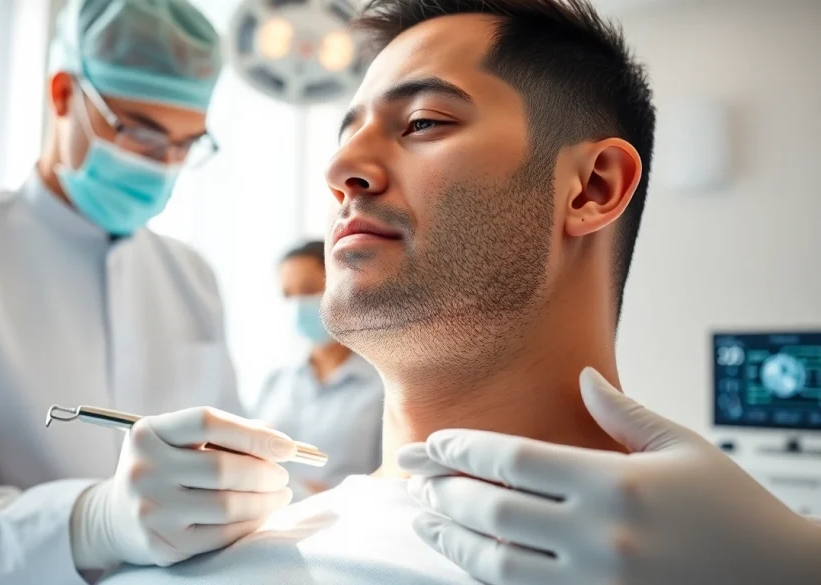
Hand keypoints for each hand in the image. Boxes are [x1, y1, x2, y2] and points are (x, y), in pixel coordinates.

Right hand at [71, 407, 295, 568]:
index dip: (252, 434)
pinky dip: (250, 523)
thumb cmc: (164, 468)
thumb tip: (276, 439)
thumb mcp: (178, 441)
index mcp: (148, 433)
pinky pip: (221, 534)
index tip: (288, 446)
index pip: (207, 422)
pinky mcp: (161, 544)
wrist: (116, 517)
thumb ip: (224, 434)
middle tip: (283, 475)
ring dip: (265, 500)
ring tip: (280, 494)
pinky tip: (261, 514)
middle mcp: (144, 469)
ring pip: (227, 505)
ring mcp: (151, 509)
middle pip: (221, 467)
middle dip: (265, 472)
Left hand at [398, 367, 820, 584]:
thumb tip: (581, 376)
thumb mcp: (685, 448)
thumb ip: (623, 413)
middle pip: (493, 507)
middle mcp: (599, 536)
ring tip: (421, 515)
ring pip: (496, 559)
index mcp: (617, 485)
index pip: (514, 459)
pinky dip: (483, 573)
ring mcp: (595, 583)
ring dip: (450, 535)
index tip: (428, 443)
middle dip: (443, 487)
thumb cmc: (734, 512)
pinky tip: (465, 554)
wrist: (782, 583)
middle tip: (411, 474)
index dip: (461, 448)